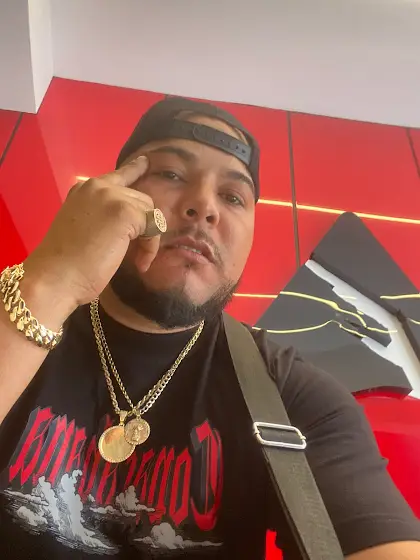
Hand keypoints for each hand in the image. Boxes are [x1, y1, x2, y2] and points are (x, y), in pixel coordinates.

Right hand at [24, 156, 159, 310]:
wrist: (55, 277)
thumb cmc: (67, 263)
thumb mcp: (85, 228)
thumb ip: (104, 216)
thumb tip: (135, 219)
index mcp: (84, 190)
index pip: (118, 175)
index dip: (134, 169)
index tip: (145, 162)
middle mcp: (98, 186)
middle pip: (140, 199)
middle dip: (144, 227)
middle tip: (136, 253)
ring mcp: (112, 197)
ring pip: (150, 212)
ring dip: (149, 239)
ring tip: (137, 260)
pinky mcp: (126, 212)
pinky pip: (154, 227)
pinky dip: (151, 247)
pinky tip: (140, 263)